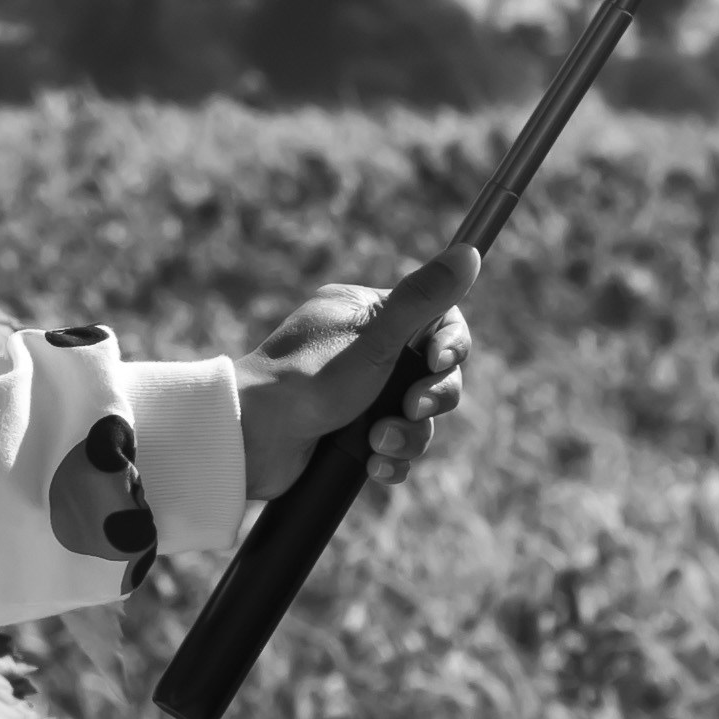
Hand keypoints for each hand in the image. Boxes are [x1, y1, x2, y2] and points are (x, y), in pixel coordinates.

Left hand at [237, 273, 476, 502]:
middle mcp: (363, 350)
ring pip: (416, 416)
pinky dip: (390, 458)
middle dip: (430, 399)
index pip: (436, 320)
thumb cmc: (306, 382)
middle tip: (409, 409)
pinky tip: (374, 465)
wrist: (249, 442)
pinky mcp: (349, 433)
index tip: (437, 361)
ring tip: (377, 442)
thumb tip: (468, 254)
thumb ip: (423, 299)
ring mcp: (357, 393)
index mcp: (365, 315)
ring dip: (407, 435)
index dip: (450, 345)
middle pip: (434, 373)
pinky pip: (394, 445)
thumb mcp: (375, 340)